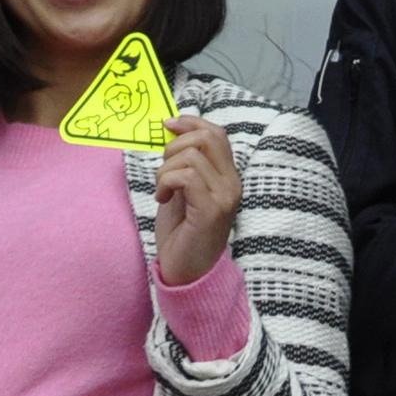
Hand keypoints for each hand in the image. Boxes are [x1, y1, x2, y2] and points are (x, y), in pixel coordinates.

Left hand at [150, 114, 239, 289]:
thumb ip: (184, 164)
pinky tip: (163, 198)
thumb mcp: (182, 190)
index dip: (191, 122)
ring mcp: (224, 196)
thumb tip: (172, 132)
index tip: (167, 125)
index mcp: (227, 177)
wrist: (187, 272)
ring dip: (165, 170)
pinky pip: (185, 176)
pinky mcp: (211, 209)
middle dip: (175, 145)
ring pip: (191, 156)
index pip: (218, 134)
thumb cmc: (182, 234)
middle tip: (163, 170)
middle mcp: (232, 184)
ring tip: (162, 190)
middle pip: (208, 137)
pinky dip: (166, 182)